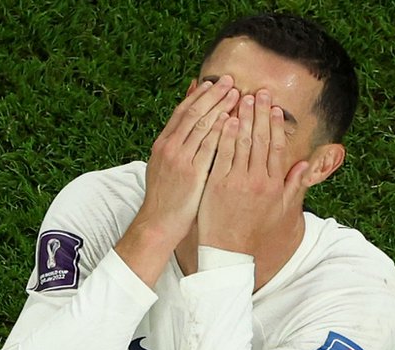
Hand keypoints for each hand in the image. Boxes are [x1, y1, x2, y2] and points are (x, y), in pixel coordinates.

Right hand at [132, 75, 238, 243]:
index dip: (199, 95)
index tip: (214, 83)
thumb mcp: (163, 165)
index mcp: (162, 144)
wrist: (158, 222)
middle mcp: (170, 147)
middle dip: (213, 95)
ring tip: (237, 94)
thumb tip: (185, 124)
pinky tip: (233, 120)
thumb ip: (174, 144)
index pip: (182, 111)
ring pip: (202, 125)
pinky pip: (209, 146)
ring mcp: (180, 159)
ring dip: (220, 107)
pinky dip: (221, 131)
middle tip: (230, 81)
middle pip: (194, 113)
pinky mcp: (192, 172)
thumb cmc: (165, 196)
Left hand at [195, 88, 310, 254]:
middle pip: (260, 139)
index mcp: (272, 184)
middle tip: (259, 92)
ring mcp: (236, 180)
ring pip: (241, 142)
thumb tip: (305, 165)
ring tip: (242, 98)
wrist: (229, 251)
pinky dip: (224, 135)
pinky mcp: (217, 184)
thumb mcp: (279, 211)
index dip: (275, 125)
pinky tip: (225, 119)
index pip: (276, 147)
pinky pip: (222, 153)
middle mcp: (257, 180)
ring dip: (243, 117)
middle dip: (260, 113)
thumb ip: (293, 186)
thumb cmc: (253, 230)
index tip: (275, 107)